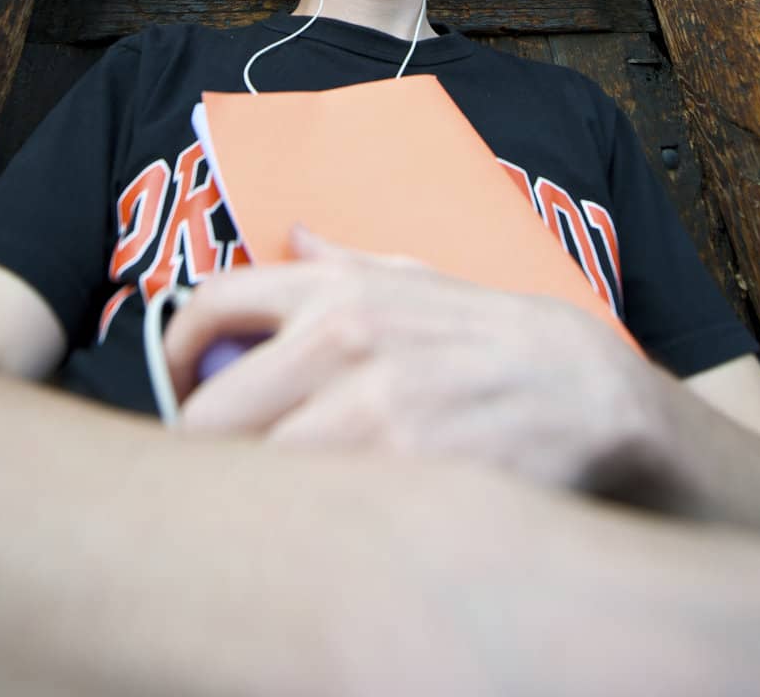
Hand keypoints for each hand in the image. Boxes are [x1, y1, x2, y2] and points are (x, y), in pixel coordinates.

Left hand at [162, 223, 667, 499]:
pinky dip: (304, 527)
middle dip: (207, 448)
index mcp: (336, 288)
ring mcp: (373, 410)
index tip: (180, 382)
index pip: (210, 302)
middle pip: (208, 416)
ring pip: (254, 475)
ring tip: (276, 502)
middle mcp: (343, 340)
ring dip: (254, 495)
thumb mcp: (417, 276)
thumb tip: (291, 233)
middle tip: (226, 465)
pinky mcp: (406, 477)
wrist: (584, 391)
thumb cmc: (487, 336)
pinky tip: (326, 526)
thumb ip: (342, 262)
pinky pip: (314, 515)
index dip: (174, 350)